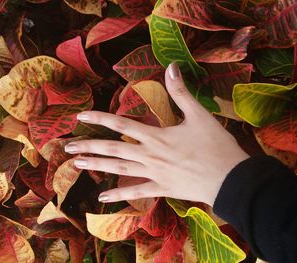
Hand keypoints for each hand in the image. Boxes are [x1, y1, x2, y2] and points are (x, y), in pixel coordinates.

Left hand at [65, 63, 249, 206]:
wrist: (229, 179)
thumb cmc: (216, 146)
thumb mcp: (200, 114)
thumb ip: (181, 92)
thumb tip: (171, 66)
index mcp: (156, 136)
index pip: (121, 125)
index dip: (99, 118)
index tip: (80, 117)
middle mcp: (149, 155)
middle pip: (113, 149)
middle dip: (89, 146)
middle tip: (67, 148)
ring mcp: (153, 174)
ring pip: (119, 170)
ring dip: (97, 166)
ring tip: (77, 165)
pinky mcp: (161, 189)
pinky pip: (135, 193)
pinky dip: (118, 196)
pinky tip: (101, 199)